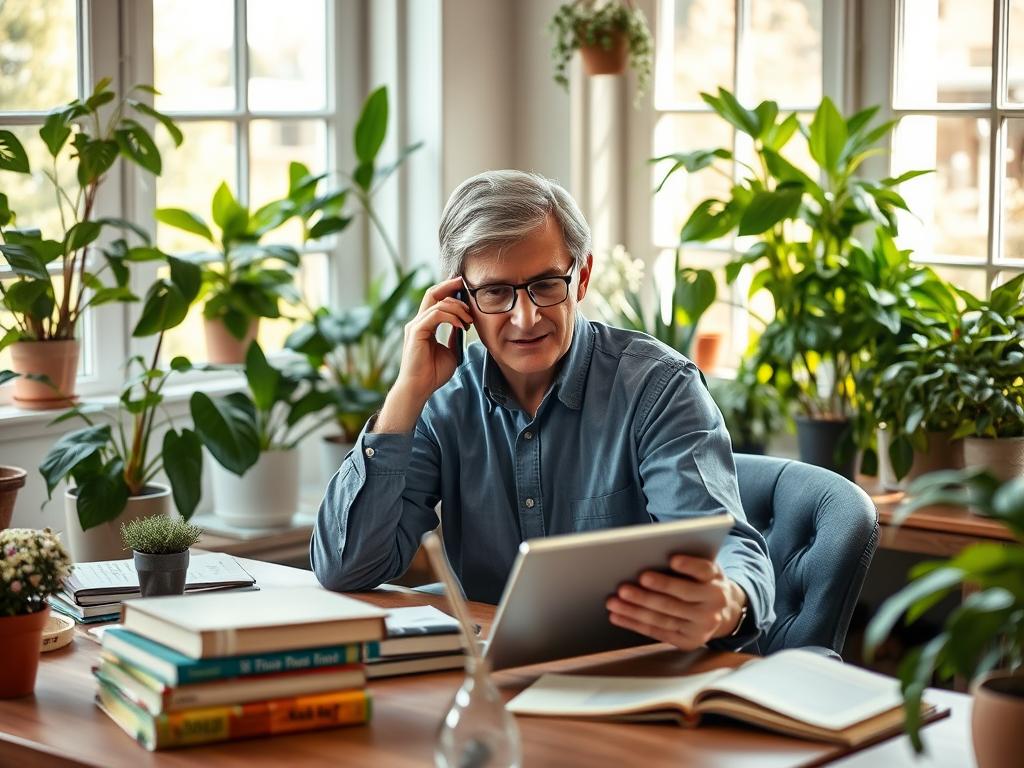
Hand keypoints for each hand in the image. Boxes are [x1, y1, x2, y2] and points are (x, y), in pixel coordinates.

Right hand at [375, 277, 472, 432]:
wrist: (420, 388)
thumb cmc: (433, 374)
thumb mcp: (451, 351)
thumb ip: (454, 337)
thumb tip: (462, 325)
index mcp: (424, 325)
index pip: (435, 299)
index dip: (449, 290)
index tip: (465, 287)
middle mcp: (418, 322)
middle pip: (432, 293)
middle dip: (450, 286)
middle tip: (466, 285)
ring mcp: (415, 326)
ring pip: (438, 303)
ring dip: (458, 308)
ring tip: (469, 320)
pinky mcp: (416, 332)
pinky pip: (435, 315)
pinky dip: (451, 316)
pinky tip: (461, 325)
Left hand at [605, 555, 746, 651]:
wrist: (724, 612)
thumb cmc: (703, 583)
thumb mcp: (706, 570)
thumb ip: (688, 564)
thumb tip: (653, 555)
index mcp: (716, 582)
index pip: (703, 571)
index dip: (688, 566)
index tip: (672, 560)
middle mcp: (713, 606)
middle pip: (677, 599)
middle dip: (648, 594)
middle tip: (623, 587)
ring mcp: (701, 627)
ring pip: (663, 618)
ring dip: (634, 610)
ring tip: (613, 602)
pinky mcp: (689, 641)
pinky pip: (657, 632)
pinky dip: (634, 623)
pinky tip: (617, 616)